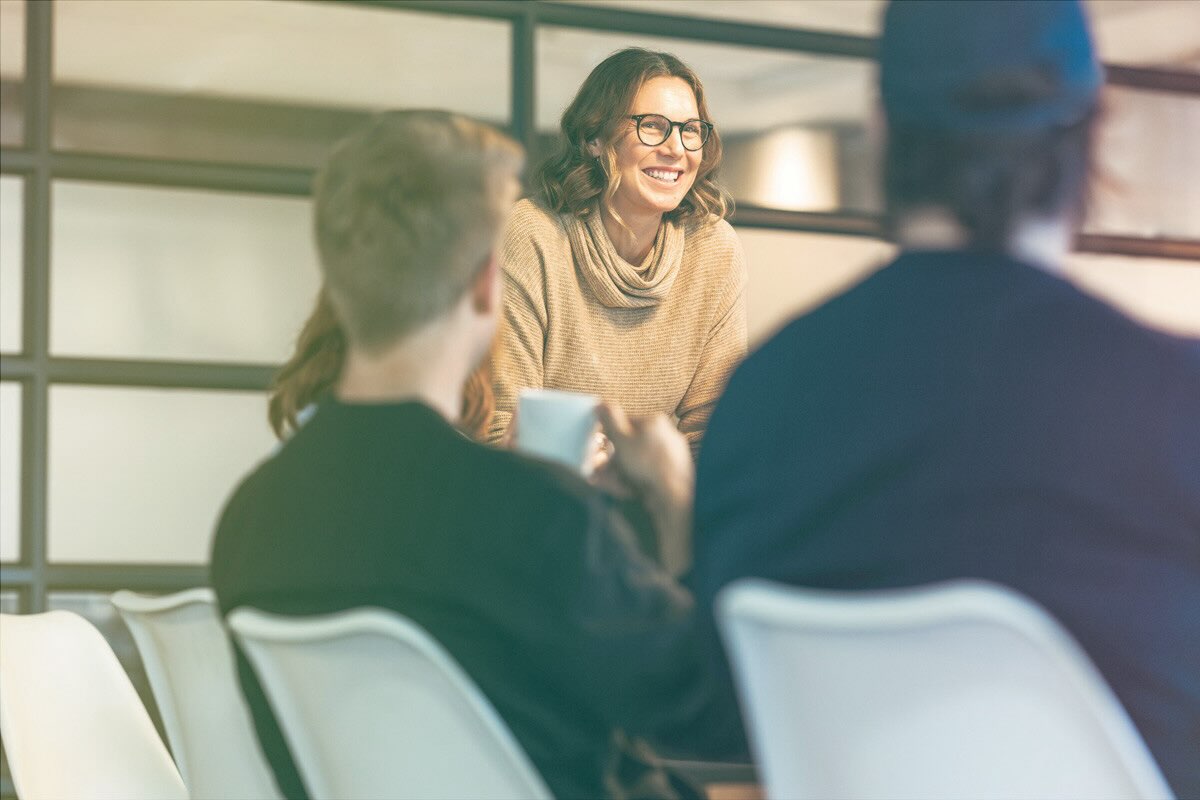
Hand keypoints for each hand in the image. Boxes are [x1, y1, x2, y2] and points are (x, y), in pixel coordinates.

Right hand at [595, 403, 694, 575]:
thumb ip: (610, 419)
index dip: (606, 435)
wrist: (674, 496)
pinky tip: (619, 489)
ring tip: (600, 482)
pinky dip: (630, 481)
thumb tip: (601, 403)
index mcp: (654, 422)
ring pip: (635, 463)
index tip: (594, 448)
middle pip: (629, 445)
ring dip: (615, 472)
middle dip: (609, 459)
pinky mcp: (670, 476)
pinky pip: (645, 475)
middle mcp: (665, 436)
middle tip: (594, 470)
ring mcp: (670, 457)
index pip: (624, 422)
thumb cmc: (647, 463)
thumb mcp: (622, 437)